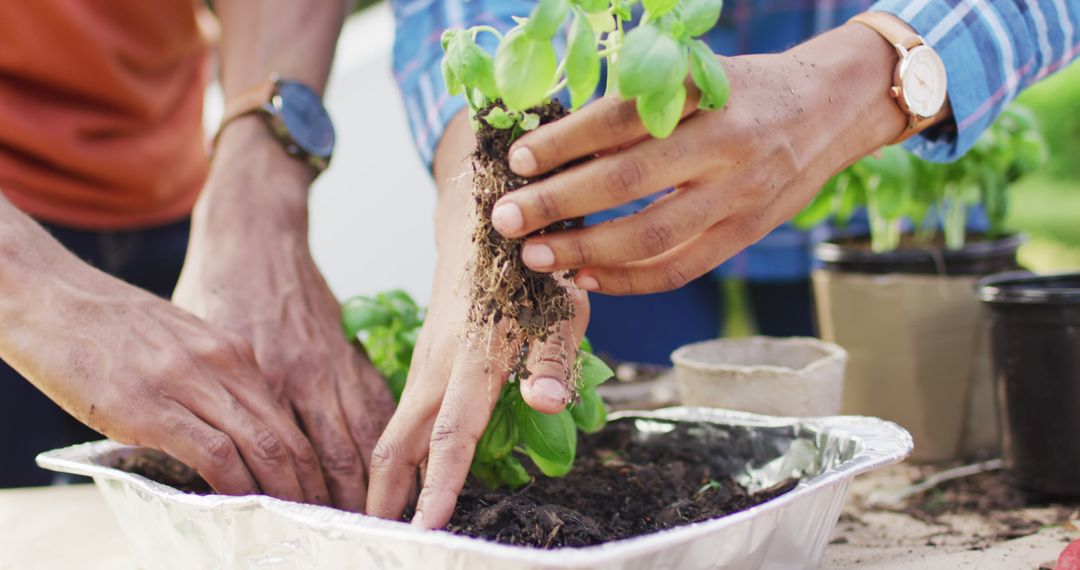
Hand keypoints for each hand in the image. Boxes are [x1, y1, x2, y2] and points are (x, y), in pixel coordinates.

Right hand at [0, 242, 326, 502]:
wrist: (55, 299)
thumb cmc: (112, 325)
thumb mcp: (182, 342)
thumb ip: (212, 379)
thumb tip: (230, 425)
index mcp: (233, 352)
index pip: (287, 414)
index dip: (309, 458)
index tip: (316, 487)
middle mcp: (223, 364)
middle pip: (285, 434)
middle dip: (307, 482)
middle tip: (316, 512)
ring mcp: (189, 384)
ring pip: (260, 446)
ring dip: (279, 490)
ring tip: (288, 517)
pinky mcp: (152, 408)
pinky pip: (213, 453)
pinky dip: (233, 485)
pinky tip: (240, 504)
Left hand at [173, 118, 394, 510]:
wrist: (256, 234)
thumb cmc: (217, 287)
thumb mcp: (198, 343)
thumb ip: (214, 396)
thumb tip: (208, 454)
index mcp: (268, 372)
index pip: (293, 455)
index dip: (302, 499)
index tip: (305, 530)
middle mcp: (309, 373)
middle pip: (340, 455)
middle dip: (347, 503)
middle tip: (348, 535)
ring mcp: (337, 362)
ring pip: (367, 434)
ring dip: (372, 480)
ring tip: (372, 516)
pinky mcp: (351, 352)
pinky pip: (378, 404)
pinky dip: (386, 440)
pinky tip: (389, 467)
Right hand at [365, 111, 589, 528]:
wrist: (486, 222)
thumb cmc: (532, 270)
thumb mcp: (562, 309)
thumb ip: (554, 360)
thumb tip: (545, 403)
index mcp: (475, 357)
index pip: (453, 433)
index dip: (440, 485)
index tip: (427, 529)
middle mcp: (438, 365)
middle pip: (399, 441)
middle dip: (386, 496)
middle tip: (380, 540)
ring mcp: (426, 363)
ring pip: (397, 431)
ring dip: (389, 479)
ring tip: (388, 523)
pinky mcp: (426, 362)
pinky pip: (406, 416)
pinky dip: (402, 453)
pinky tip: (410, 479)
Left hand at [488, 23, 910, 293]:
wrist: (833, 108)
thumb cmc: (748, 87)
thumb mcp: (699, 76)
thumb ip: (639, 105)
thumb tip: (556, 141)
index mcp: (708, 96)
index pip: (621, 118)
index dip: (564, 142)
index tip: (518, 159)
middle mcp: (726, 147)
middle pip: (628, 182)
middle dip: (557, 204)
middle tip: (507, 219)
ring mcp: (740, 198)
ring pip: (651, 237)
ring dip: (585, 251)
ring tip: (537, 256)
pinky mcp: (744, 236)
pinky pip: (680, 269)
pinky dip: (628, 280)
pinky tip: (587, 278)